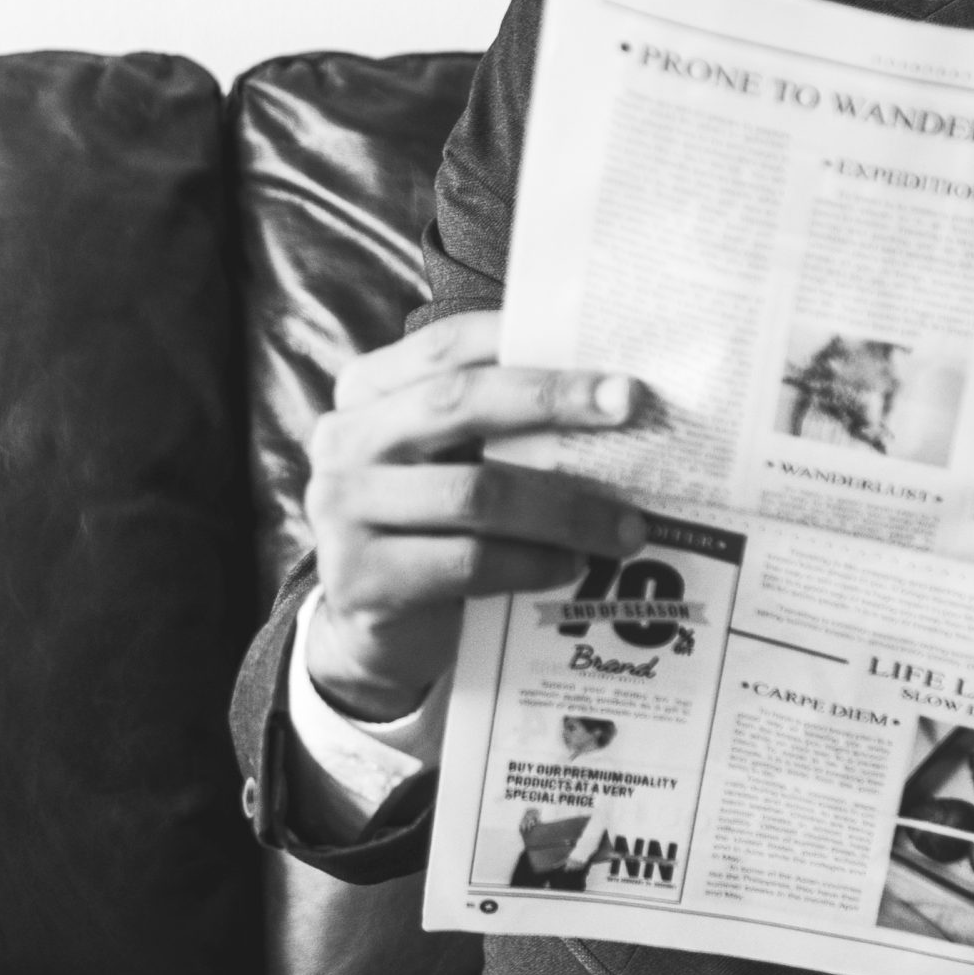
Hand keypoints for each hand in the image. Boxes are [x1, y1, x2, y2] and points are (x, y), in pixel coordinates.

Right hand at [303, 311, 645, 718]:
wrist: (382, 632)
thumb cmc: (437, 527)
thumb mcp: (456, 461)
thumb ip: (503, 423)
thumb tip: (612, 393)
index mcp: (368, 392)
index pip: (445, 347)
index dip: (523, 342)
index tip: (605, 361)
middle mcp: (345, 440)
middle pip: (456, 402)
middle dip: (552, 400)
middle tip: (630, 405)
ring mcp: (343, 510)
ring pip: (474, 493)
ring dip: (566, 510)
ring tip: (628, 526)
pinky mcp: (363, 578)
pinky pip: (470, 561)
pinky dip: (535, 563)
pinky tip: (575, 566)